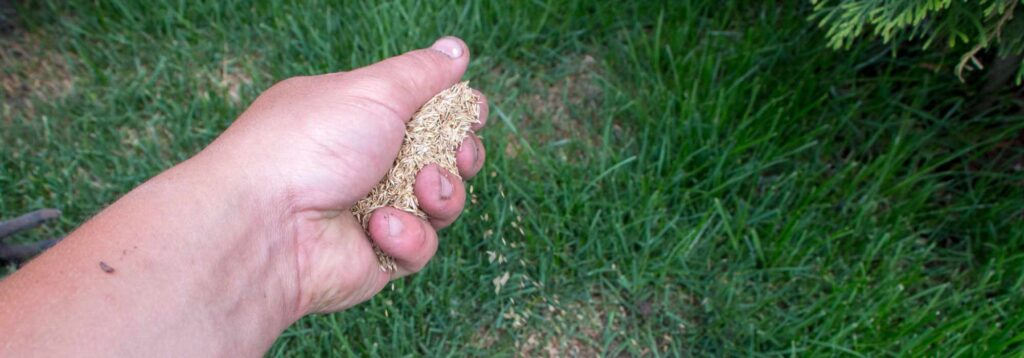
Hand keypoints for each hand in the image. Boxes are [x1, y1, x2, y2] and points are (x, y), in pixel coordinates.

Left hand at [201, 36, 488, 313]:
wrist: (267, 225)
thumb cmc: (312, 144)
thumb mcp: (373, 91)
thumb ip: (422, 73)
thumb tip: (457, 48)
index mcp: (359, 115)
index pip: (424, 110)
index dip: (455, 113)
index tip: (470, 113)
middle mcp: (366, 161)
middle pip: (443, 157)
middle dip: (461, 155)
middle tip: (457, 154)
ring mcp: (373, 209)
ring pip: (441, 203)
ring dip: (440, 194)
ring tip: (420, 190)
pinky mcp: (379, 255)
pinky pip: (421, 246)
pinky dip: (408, 236)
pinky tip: (380, 228)